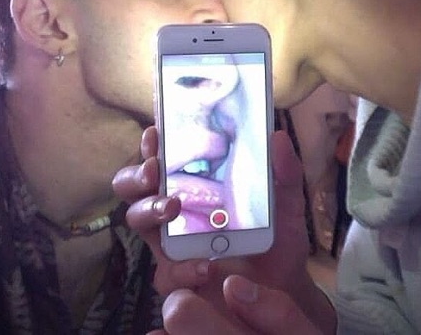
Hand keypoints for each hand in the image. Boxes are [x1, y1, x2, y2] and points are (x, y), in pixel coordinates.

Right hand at [113, 127, 334, 331]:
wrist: (284, 287)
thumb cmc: (277, 237)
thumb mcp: (286, 203)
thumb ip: (285, 172)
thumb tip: (278, 137)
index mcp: (195, 184)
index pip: (163, 158)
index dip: (152, 144)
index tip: (156, 133)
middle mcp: (175, 208)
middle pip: (135, 185)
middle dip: (137, 174)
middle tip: (154, 170)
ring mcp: (171, 241)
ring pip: (137, 219)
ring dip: (148, 209)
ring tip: (172, 207)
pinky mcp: (177, 276)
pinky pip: (165, 272)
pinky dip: (181, 267)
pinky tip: (205, 266)